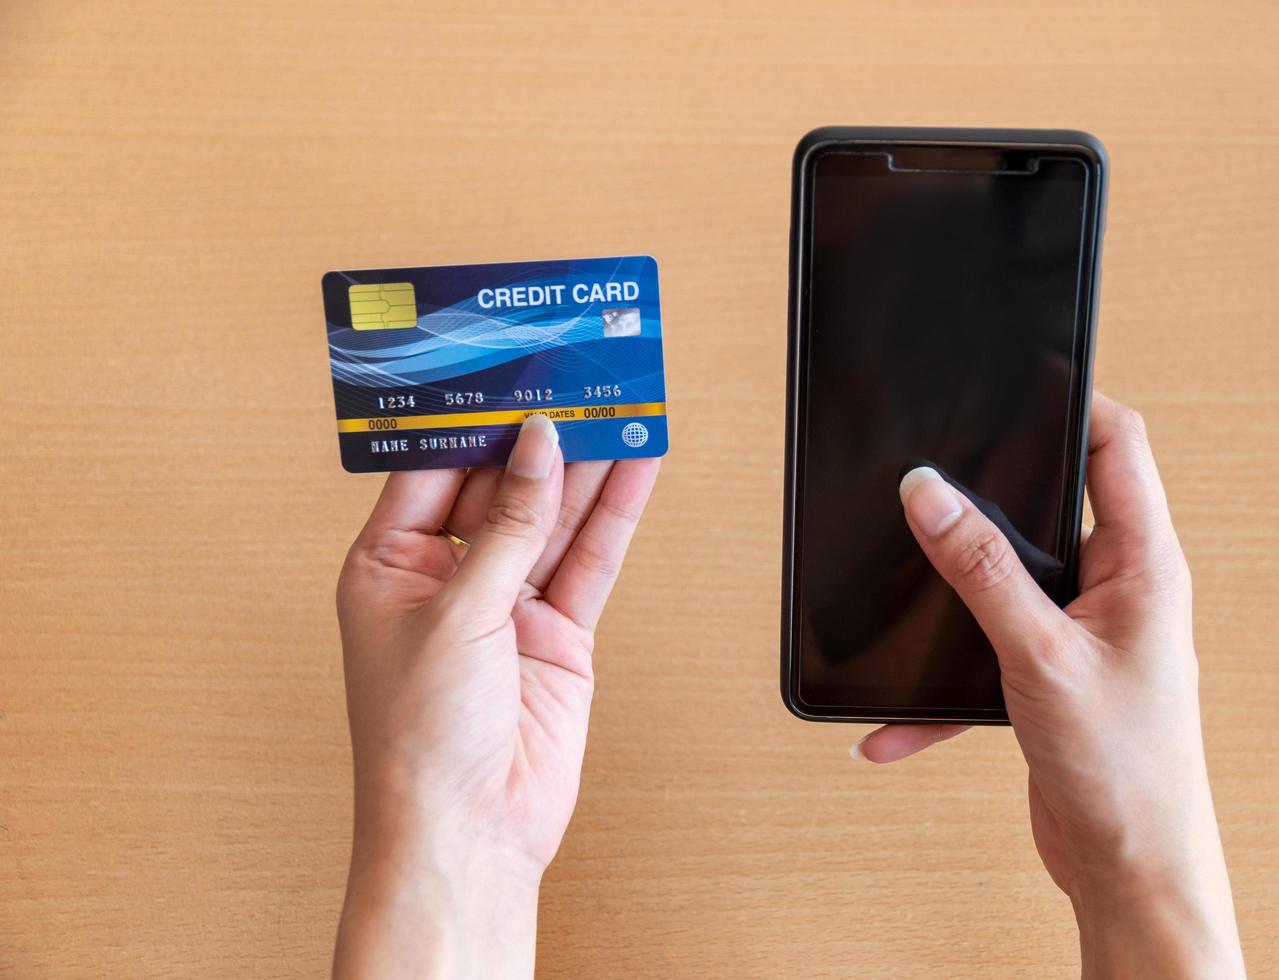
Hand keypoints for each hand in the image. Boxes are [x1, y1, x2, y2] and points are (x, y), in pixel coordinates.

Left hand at [332, 414, 658, 978]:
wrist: (470, 833)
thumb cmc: (420, 741)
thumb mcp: (456, 616)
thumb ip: (510, 527)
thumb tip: (539, 445)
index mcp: (388, 565)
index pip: (434, 469)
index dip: (473, 419)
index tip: (508, 367)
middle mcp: (447, 578)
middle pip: (503, 485)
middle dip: (540, 434)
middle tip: (579, 376)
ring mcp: (506, 605)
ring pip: (554, 516)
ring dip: (587, 464)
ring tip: (622, 404)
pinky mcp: (557, 631)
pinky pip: (589, 559)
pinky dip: (614, 514)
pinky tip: (636, 468)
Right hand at [855, 393, 1244, 978]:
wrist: (1130, 871)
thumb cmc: (1123, 769)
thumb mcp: (1039, 656)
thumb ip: (981, 569)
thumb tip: (929, 491)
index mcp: (1143, 565)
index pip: (1118, 445)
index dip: (1072, 400)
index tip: (1012, 379)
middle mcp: (1118, 588)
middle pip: (1053, 505)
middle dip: (989, 494)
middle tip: (932, 473)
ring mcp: (1083, 632)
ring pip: (1007, 580)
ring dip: (954, 595)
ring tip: (904, 586)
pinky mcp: (1050, 677)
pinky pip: (985, 655)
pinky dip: (942, 686)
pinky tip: (895, 723)